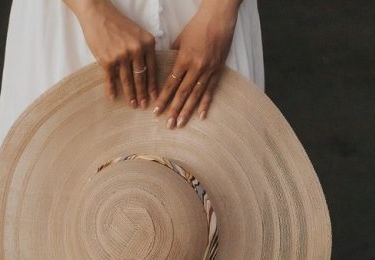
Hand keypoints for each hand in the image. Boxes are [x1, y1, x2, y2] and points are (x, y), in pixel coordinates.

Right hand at [65, 0, 157, 108]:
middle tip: (144, 105)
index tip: (155, 96)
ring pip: (127, 80)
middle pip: (141, 77)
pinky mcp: (107, 60)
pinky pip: (110, 79)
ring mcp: (121, 56)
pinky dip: (111, 90)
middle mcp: (136, 50)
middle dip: (143, 94)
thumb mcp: (137, 33)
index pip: (153, 68)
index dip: (153, 85)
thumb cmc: (117, 23)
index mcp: (147, 43)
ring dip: (130, 94)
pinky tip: (113, 98)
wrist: (98, 14)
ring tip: (132, 104)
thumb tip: (145, 71)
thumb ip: (143, 49)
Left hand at [153, 0, 240, 127]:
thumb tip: (166, 69)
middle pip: (182, 94)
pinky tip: (201, 116)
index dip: (163, 99)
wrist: (219, 18)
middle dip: (173, 110)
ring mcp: (209, 70)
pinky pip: (211, 90)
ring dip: (188, 111)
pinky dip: (205, 104)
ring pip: (196, 95)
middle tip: (167, 125)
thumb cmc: (197, 26)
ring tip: (180, 123)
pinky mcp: (218, 70)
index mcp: (183, 59)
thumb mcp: (179, 39)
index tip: (155, 111)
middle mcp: (196, 67)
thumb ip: (173, 56)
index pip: (171, 84)